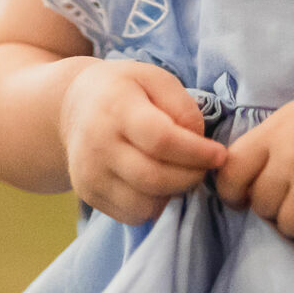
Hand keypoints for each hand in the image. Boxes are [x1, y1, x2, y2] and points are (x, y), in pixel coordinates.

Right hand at [58, 58, 226, 225]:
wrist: (73, 106)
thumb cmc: (124, 89)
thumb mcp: (155, 78)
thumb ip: (182, 106)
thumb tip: (198, 142)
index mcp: (116, 108)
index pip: (160, 140)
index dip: (196, 153)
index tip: (220, 155)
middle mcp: (97, 144)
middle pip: (153, 178)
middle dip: (190, 178)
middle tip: (205, 168)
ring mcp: (90, 174)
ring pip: (143, 205)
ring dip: (173, 195)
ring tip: (180, 173)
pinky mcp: (89, 194)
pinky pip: (131, 215)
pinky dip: (153, 205)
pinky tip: (158, 184)